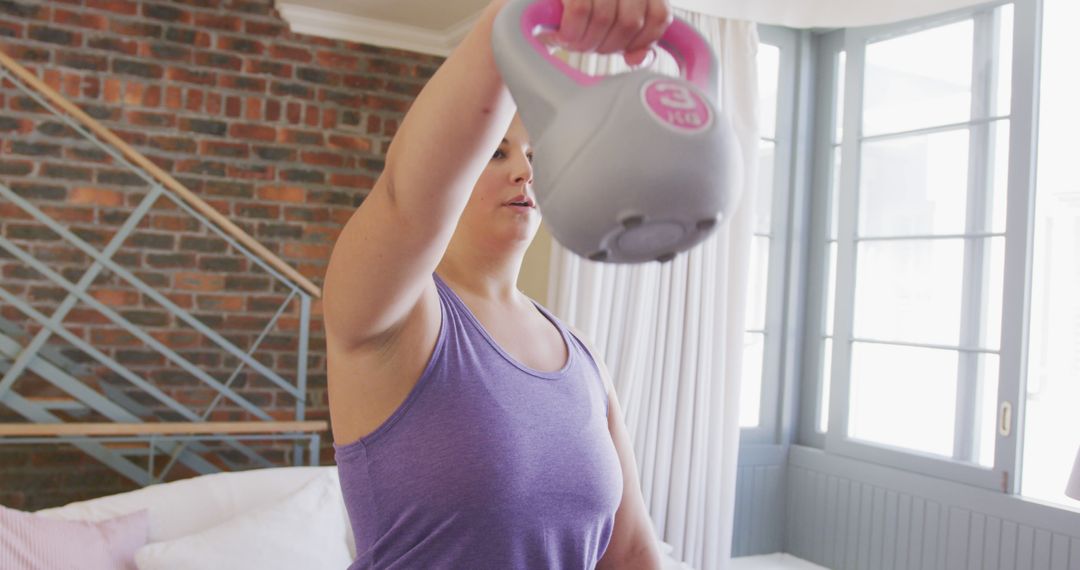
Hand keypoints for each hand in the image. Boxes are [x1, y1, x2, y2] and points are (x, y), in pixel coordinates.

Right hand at [556, 0, 672, 66]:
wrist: (537, 4)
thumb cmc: (572, 12)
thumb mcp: (608, 25)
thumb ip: (632, 41)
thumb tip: (637, 58)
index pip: (659, 16)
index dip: (643, 40)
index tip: (624, 48)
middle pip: (630, 22)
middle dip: (607, 46)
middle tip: (588, 46)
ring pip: (605, 19)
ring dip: (585, 41)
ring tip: (571, 42)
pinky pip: (579, 11)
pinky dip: (570, 31)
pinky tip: (562, 35)